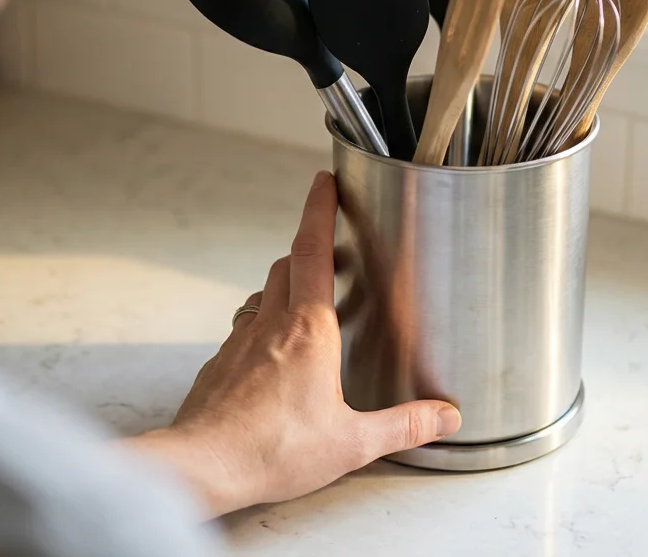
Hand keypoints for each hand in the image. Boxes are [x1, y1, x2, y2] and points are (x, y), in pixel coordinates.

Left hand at [126, 171, 460, 515]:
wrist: (202, 465)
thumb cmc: (273, 451)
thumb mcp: (352, 442)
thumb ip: (403, 426)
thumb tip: (446, 416)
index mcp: (308, 330)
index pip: (312, 250)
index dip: (319, 210)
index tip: (324, 182)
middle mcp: (269, 326)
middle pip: (286, 266)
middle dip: (307, 247)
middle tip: (328, 242)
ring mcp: (238, 345)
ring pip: (262, 296)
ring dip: (283, 287)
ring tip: (305, 299)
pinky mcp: (219, 368)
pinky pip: (243, 332)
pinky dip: (261, 327)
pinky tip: (272, 358)